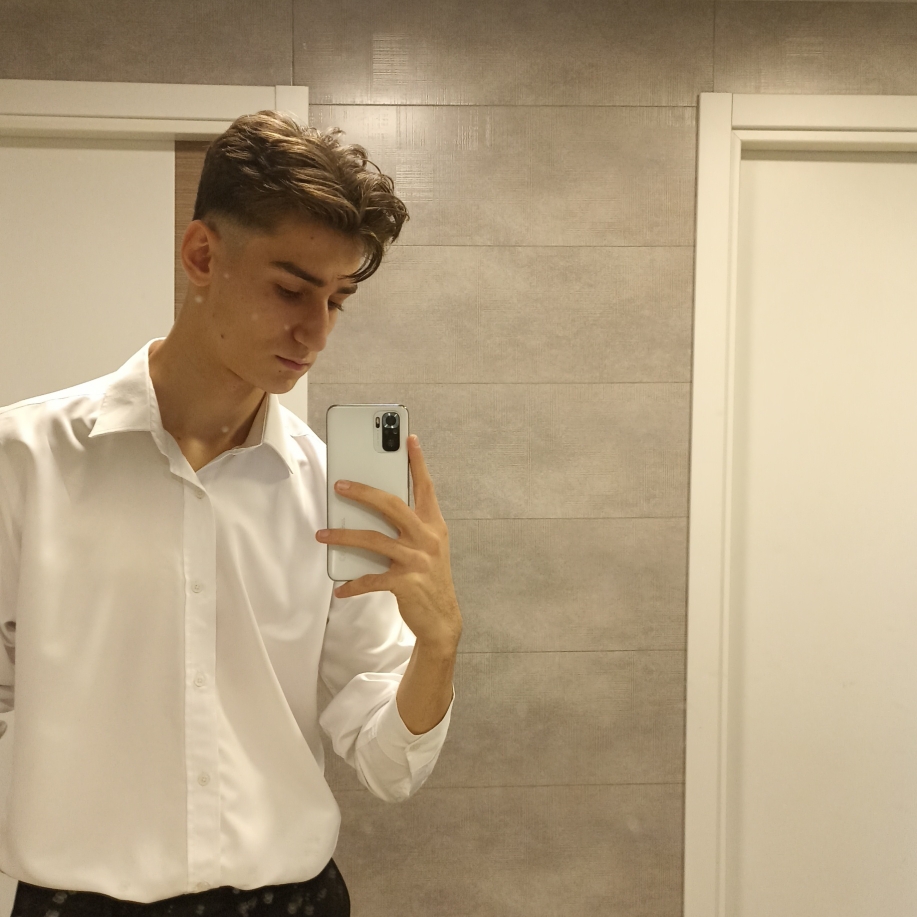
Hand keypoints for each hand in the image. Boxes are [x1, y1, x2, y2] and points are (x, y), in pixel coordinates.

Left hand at [315, 434, 462, 649]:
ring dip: (344, 537)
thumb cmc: (430, 579)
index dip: (417, 462)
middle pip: (392, 505)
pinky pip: (371, 579)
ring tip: (323, 535)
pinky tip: (340, 588)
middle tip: (340, 485)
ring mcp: (417, 560)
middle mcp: (427, 538)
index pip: (426, 487)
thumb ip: (409, 528)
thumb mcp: (428, 549)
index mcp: (434, 526)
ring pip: (374, 540)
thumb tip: (370, 513)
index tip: (409, 439)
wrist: (443, 620)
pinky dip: (353, 584)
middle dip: (364, 492)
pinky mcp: (405, 583)